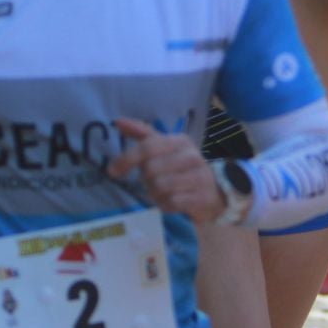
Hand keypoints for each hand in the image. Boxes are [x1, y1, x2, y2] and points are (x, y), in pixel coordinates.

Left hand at [107, 118, 223, 221]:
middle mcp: (191, 155)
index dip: (126, 159)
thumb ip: (142, 133)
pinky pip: (171, 203)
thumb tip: (118, 121)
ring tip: (163, 193)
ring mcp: (199, 176)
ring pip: (160, 187)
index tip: (112, 171)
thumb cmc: (182, 168)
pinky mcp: (202, 197)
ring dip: (155, 195)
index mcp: (180, 141)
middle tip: (152, 183)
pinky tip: (172, 203)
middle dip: (146, 180)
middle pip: (150, 170)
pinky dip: (166, 206)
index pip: (147, 147)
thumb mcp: (164, 148)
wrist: (215, 192)